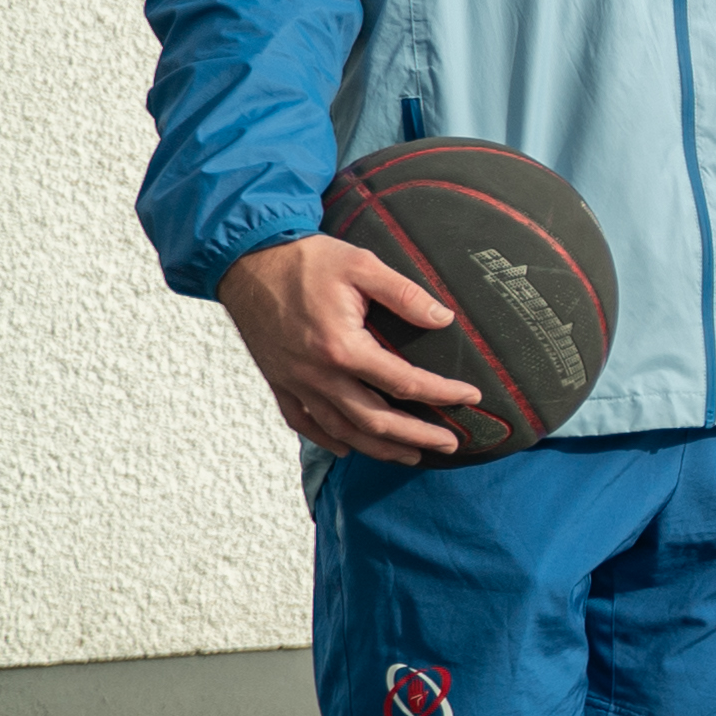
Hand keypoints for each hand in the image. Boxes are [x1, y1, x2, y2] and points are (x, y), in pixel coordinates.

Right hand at [216, 235, 481, 463]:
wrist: (244, 260)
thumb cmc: (305, 260)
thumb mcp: (362, 265)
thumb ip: (405, 294)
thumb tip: (443, 318)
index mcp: (342, 347)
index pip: (403, 382)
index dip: (442, 393)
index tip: (471, 397)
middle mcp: (317, 374)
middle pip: (375, 420)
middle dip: (417, 437)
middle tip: (450, 444)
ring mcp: (294, 382)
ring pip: (341, 430)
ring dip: (379, 447)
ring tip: (411, 455)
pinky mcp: (277, 381)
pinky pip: (303, 421)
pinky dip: (328, 439)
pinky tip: (348, 447)